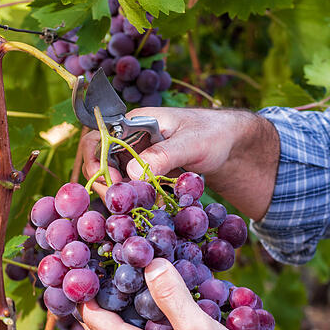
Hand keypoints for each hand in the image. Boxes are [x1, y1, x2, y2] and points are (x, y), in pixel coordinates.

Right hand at [79, 107, 278, 219]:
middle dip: (106, 184)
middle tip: (122, 204)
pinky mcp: (147, 171)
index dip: (97, 161)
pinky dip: (136, 198)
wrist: (233, 144)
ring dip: (121, 194)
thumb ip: (163, 155)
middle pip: (101, 161)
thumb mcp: (192, 143)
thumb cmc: (214, 133)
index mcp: (134, 122)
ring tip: (138, 208)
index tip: (115, 184)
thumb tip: (132, 174)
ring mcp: (137, 155)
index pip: (98, 138)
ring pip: (115, 176)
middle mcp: (130, 138)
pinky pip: (132, 186)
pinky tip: (150, 206)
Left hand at [79, 258, 267, 329]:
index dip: (84, 296)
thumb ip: (171, 295)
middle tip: (92, 278)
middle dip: (92, 307)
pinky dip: (137, 321)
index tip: (81, 270)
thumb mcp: (196, 327)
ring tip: (119, 285)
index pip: (95, 321)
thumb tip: (150, 263)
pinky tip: (155, 305)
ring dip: (114, 314)